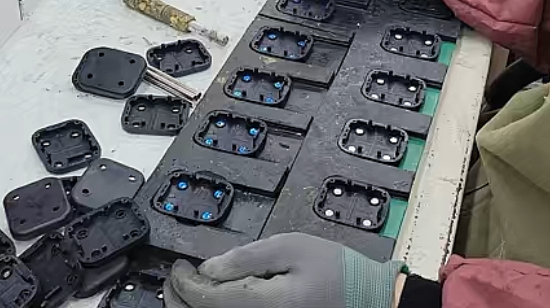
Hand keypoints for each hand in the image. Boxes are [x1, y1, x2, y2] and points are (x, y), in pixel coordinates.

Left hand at [163, 233, 405, 307]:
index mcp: (263, 305)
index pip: (205, 299)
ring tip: (191, 292)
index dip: (183, 282)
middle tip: (177, 280)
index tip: (180, 267)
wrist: (372, 300)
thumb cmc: (340, 274)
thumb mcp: (293, 247)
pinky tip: (218, 303)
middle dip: (180, 301)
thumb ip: (248, 257)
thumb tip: (210, 267)